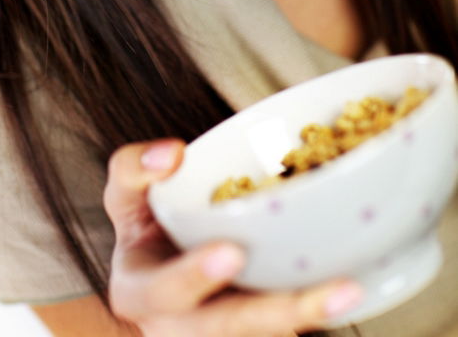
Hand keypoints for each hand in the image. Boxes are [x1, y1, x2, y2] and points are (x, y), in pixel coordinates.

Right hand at [103, 138, 363, 335]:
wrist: (158, 272)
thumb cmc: (144, 227)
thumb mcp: (122, 194)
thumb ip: (134, 169)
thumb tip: (172, 153)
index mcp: (140, 294)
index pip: (164, 290)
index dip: (194, 277)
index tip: (230, 252)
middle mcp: (180, 330)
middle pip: (229, 329)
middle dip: (276, 312)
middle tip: (328, 288)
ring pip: (264, 336)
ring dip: (306, 315)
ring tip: (349, 290)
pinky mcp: (253, 335)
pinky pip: (282, 329)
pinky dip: (312, 311)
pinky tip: (350, 287)